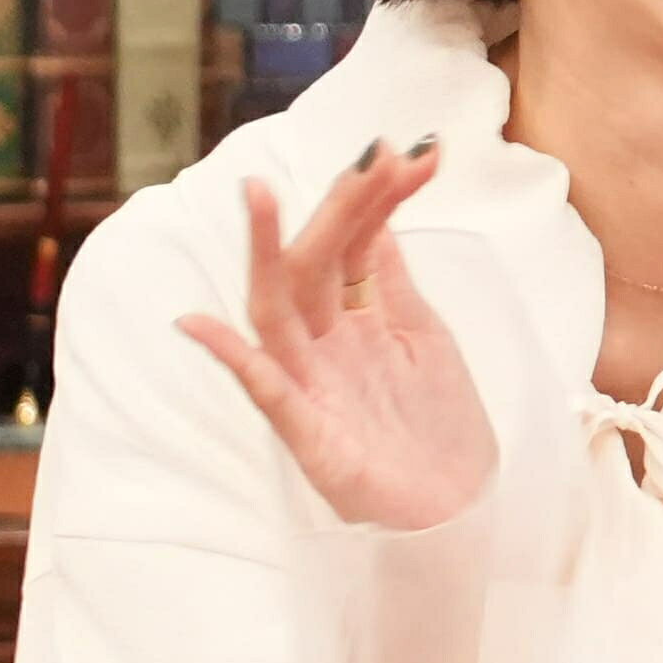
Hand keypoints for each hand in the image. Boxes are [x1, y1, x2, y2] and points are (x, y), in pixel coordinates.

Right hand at [175, 140, 497, 532]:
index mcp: (354, 319)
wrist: (463, 511)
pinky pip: (263, 392)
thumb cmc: (439, 428)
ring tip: (258, 197)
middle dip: (337, 207)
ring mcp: (312, 385)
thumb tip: (377, 212)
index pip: (355, 243)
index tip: (414, 151)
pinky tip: (199, 325)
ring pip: (277, 311)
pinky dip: (232, 360)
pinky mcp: (309, 435)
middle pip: (317, 263)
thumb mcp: (424, 338)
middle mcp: (325, 344)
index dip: (378, 196)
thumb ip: (392, 281)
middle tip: (368, 155)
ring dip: (266, 255)